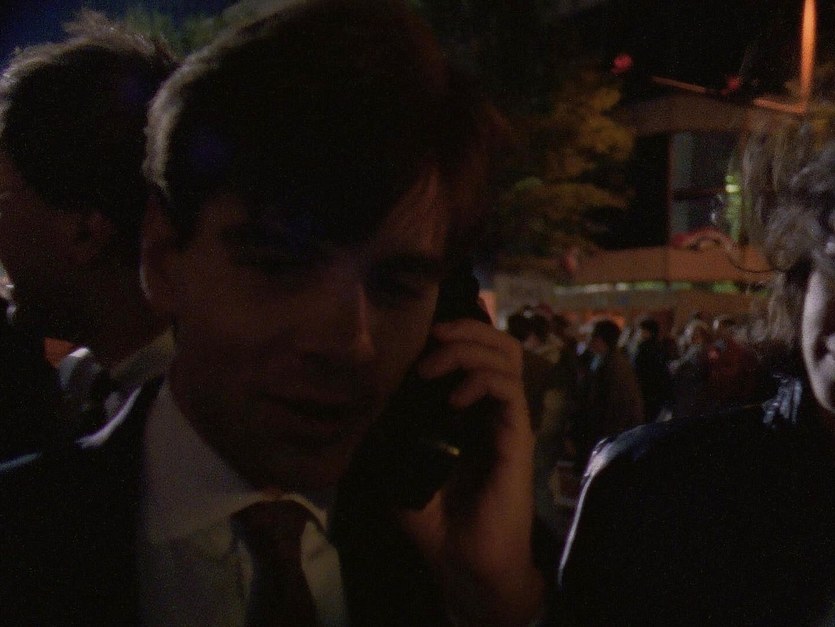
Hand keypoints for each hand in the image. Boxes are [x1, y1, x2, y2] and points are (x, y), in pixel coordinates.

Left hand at [398, 319, 544, 625]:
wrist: (460, 560)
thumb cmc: (432, 515)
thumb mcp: (398, 463)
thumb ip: (389, 428)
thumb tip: (366, 394)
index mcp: (468, 407)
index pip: (475, 349)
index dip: (456, 328)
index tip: (421, 329)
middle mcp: (491, 406)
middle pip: (498, 342)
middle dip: (465, 328)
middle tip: (432, 336)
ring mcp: (507, 420)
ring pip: (507, 357)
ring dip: (468, 349)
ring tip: (433, 367)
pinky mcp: (518, 438)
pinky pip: (508, 391)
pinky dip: (481, 382)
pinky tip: (454, 400)